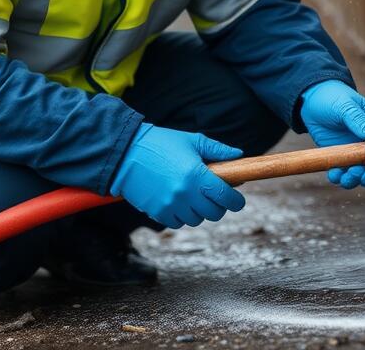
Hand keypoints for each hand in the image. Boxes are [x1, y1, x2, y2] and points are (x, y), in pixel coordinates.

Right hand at [110, 123, 246, 228]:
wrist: (126, 154)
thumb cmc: (161, 144)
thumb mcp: (192, 141)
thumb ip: (217, 150)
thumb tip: (238, 155)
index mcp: (197, 175)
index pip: (226, 197)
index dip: (236, 201)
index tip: (237, 200)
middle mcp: (185, 194)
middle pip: (215, 213)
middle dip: (219, 206)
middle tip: (215, 196)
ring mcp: (171, 206)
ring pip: (197, 219)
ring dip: (200, 210)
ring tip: (194, 196)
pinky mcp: (158, 213)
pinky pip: (178, 223)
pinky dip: (182, 215)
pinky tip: (179, 201)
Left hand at [299, 80, 364, 188]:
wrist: (313, 101)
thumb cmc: (334, 97)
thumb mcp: (345, 105)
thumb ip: (357, 118)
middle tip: (359, 178)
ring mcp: (359, 151)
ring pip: (363, 172)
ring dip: (355, 179)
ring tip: (344, 178)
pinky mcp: (344, 156)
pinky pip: (345, 172)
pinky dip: (340, 177)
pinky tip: (334, 175)